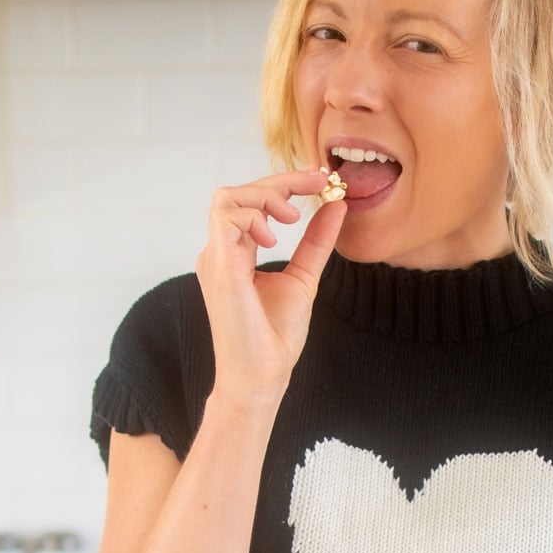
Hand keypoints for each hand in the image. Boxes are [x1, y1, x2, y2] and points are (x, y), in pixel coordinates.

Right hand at [195, 168, 346, 407]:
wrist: (262, 375)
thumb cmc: (275, 336)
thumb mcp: (304, 276)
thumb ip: (316, 240)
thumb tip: (336, 205)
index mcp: (235, 252)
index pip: (253, 201)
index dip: (285, 182)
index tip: (320, 178)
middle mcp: (220, 251)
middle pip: (240, 191)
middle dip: (282, 179)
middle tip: (318, 180)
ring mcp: (215, 258)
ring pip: (227, 197)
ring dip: (265, 195)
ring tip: (292, 215)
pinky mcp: (219, 268)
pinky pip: (226, 218)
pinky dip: (254, 217)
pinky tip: (274, 238)